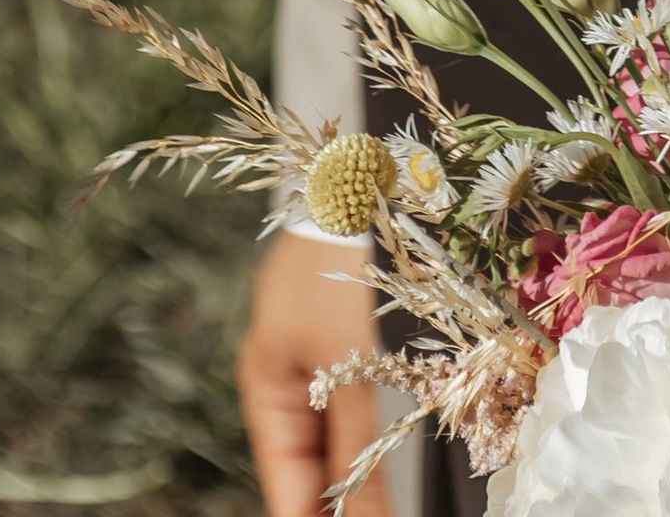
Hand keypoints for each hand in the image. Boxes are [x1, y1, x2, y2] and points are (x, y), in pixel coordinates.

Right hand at [239, 225, 384, 516]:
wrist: (353, 184)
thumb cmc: (334, 265)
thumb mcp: (345, 358)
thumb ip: (356, 439)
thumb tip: (363, 514)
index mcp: (268, 393)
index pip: (285, 488)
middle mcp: (290, 387)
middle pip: (310, 471)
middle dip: (338, 505)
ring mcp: (318, 367)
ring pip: (337, 444)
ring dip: (361, 477)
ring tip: (388, 505)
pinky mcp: (348, 347)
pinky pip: (357, 411)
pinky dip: (374, 439)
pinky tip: (401, 459)